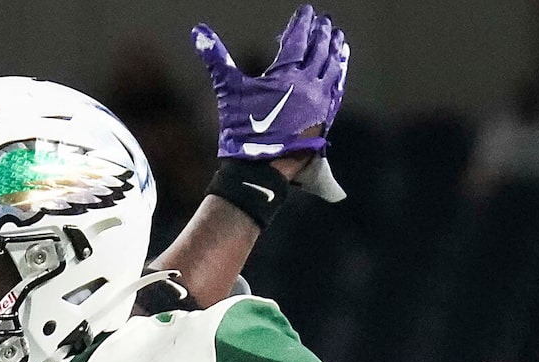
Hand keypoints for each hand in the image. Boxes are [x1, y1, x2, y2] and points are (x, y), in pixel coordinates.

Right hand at [196, 7, 347, 163]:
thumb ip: (216, 58)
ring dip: (336, 50)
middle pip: (320, 50)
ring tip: (338, 39)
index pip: (298, 39)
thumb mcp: (227, 91)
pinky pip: (338, 89)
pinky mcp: (325, 118)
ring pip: (334, 68)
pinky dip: (340, 74)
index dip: (302, 22)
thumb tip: (197, 31)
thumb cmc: (241, 130)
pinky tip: (340, 70)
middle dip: (322, 33)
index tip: (306, 11)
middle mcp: (307, 84)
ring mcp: (320, 102)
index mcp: (285, 74)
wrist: (259, 169)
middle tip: (324, 21)